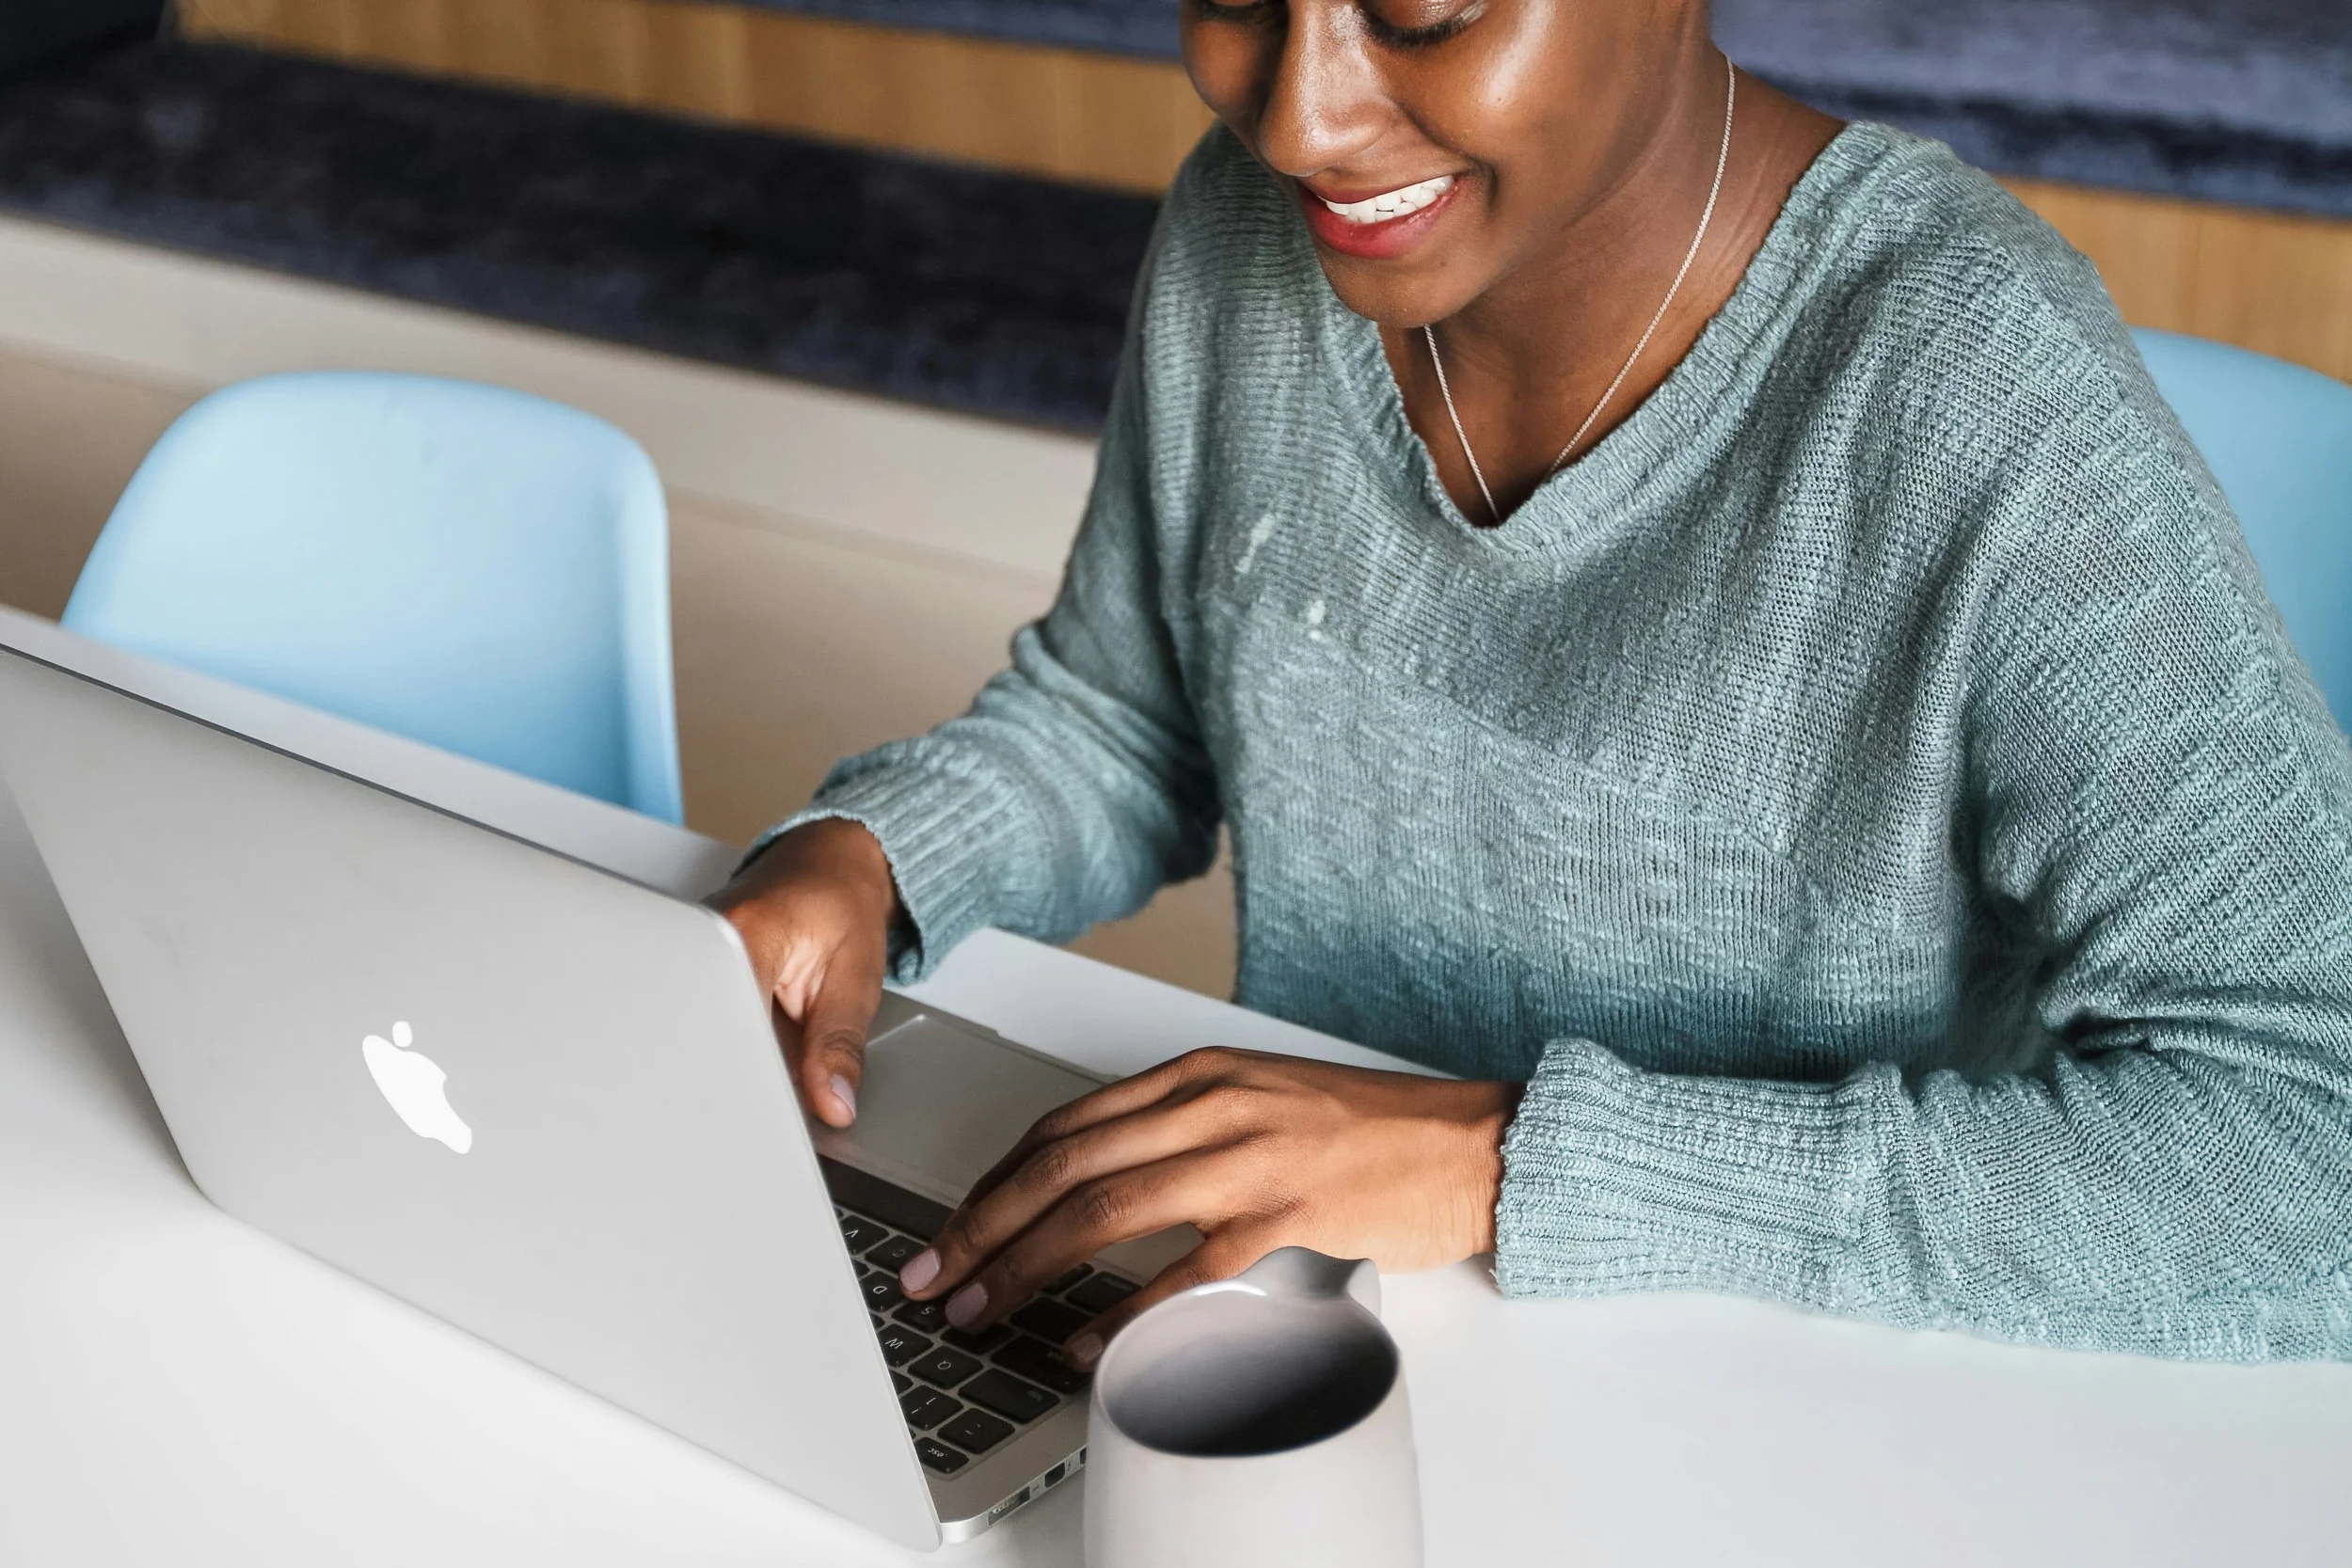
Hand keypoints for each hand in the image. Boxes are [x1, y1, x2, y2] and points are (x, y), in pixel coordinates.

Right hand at [704, 818, 897, 1126]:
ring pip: (697, 1030)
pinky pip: (700, 1018)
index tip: (768, 1115)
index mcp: (747, 931)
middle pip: (700, 1033)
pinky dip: (726, 1043)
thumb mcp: (858, 977)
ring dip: (729, 1060)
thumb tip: (833, 1104)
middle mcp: (702, 937)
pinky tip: (746, 1047)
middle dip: (736, 1078)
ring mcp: (687, 949)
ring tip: (758, 1064)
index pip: (729, 1024)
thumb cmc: (844, 903)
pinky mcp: (685, 964)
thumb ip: (840, 1044)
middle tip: (764, 1104)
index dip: (750, 1078)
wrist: (830, 863)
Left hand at [895, 1047, 1520, 1365]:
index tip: (953, 1228)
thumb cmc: (1370, 1131)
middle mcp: (1213, 1102)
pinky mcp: (1290, 1210)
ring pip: (1105, 1206)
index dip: (995, 1180)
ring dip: (1028, 1263)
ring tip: (983, 1306)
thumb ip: (1180, 1130)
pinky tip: (1083, 1340)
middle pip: (1065, 1162)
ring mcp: (1251, 1154)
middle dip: (984, 1223)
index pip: (1065, 1124)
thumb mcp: (1259, 1103)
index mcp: (1198, 1073)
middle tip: (937, 1274)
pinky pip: (1186, 1265)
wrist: (1471, 1142)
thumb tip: (1090, 1184)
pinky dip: (1123, 1308)